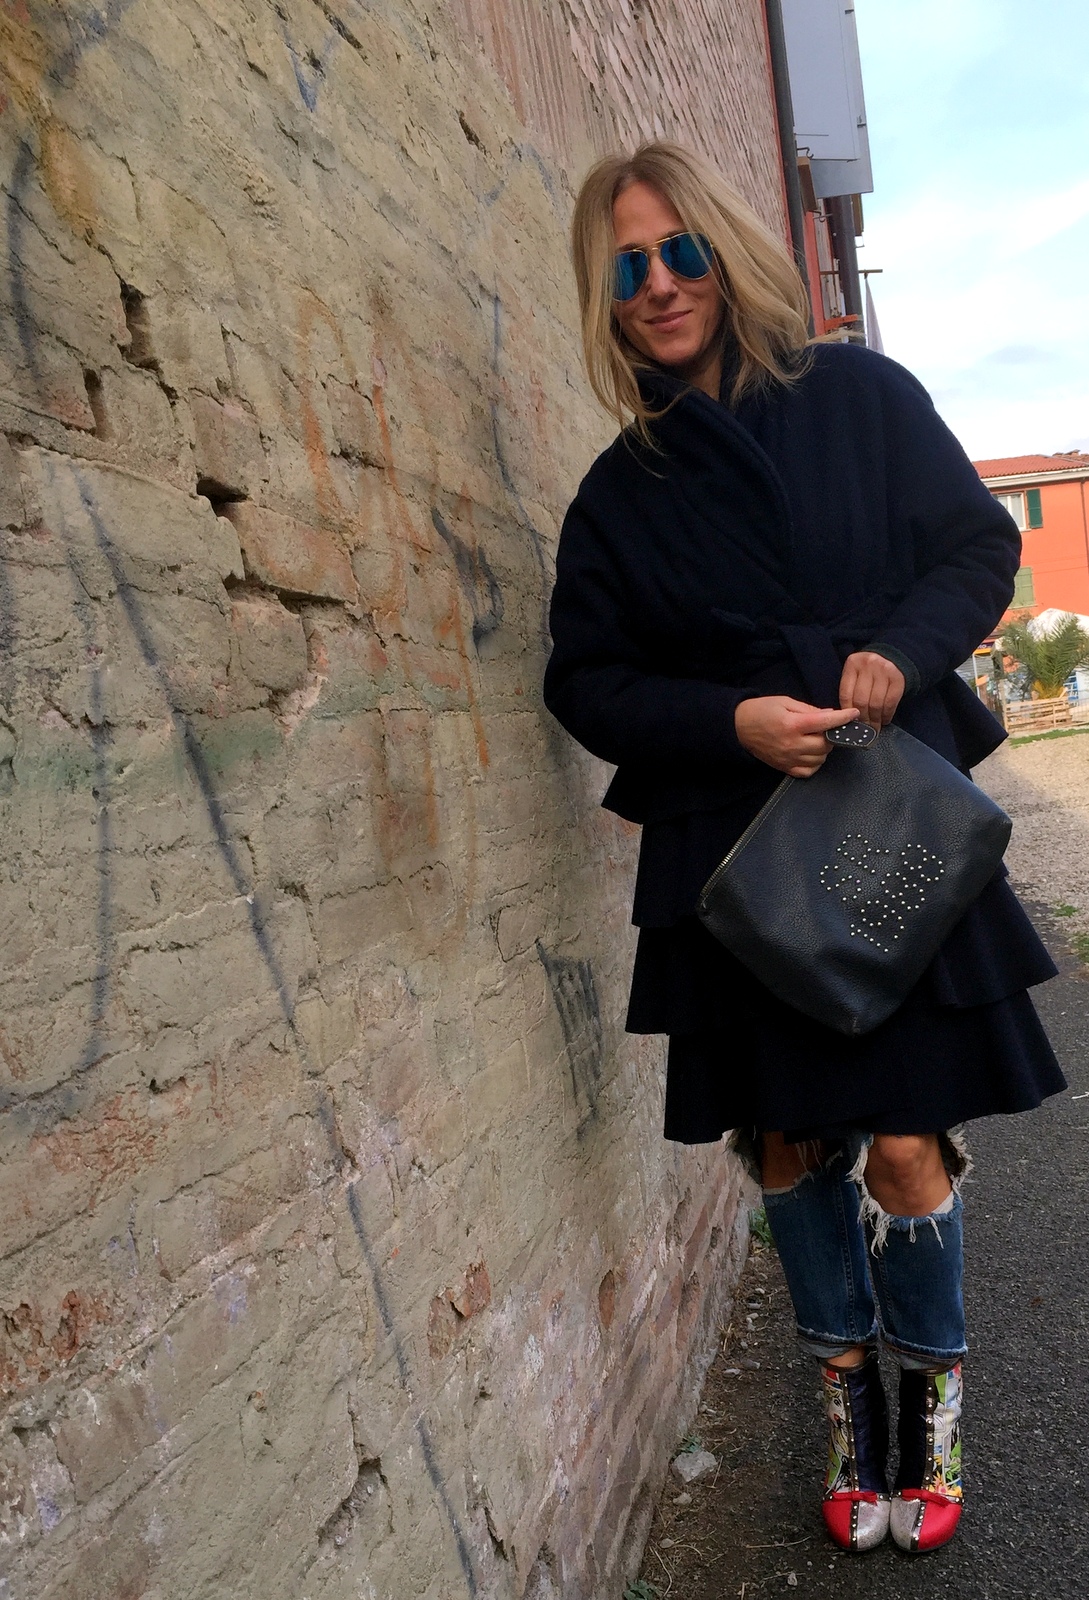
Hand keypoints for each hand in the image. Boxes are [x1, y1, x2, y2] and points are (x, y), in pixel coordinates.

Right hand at [734, 697, 860, 777]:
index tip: (853, 714)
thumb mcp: (785, 702)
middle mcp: (792, 744)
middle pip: (826, 744)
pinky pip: (809, 771)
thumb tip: (831, 716)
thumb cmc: (762, 711)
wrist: (739, 727)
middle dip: (831, 735)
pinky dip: (815, 762)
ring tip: (816, 739)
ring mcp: (789, 759)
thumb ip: (809, 709)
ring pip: (820, 758)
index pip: (825, 723)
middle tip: (825, 728)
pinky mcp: (785, 768)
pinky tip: (811, 752)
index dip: (843, 718)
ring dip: (824, 749)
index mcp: (792, 724)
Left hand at [839, 652, 905, 728]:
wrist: (891, 658)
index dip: (848, 713)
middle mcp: (868, 664)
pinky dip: (887, 714)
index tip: (850, 725)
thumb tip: (847, 719)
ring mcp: (884, 670)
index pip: (846, 694)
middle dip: (862, 719)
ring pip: (876, 703)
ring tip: (875, 727)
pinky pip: (891, 701)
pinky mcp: (898, 678)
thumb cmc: (869, 672)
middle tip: (864, 730)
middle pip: (861, 700)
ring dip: (875, 719)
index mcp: (852, 664)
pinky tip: (885, 720)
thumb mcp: (856, 675)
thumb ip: (851, 691)